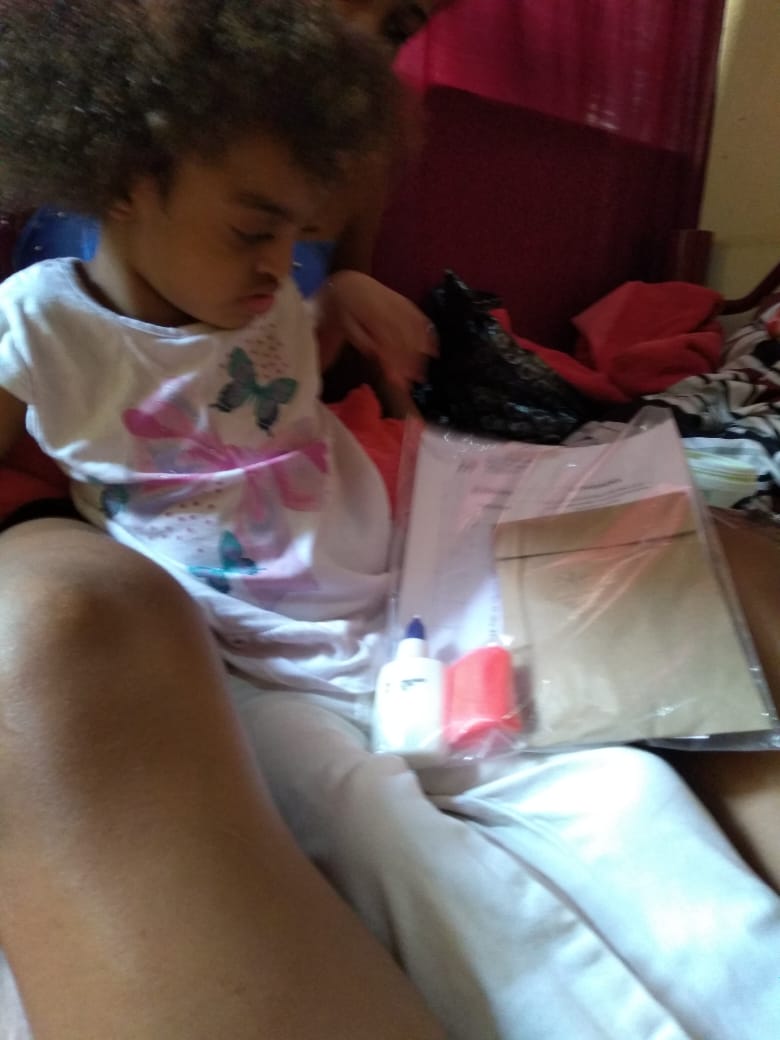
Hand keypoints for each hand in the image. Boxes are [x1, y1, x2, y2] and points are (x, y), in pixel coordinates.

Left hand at [319, 270, 436, 387]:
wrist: (351, 284)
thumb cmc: (346, 310)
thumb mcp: (347, 325)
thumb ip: (361, 340)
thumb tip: (376, 355)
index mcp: (372, 314)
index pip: (387, 341)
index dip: (394, 362)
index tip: (397, 380)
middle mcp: (390, 308)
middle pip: (405, 338)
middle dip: (410, 362)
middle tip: (411, 381)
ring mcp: (401, 304)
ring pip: (416, 330)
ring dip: (420, 353)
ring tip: (420, 374)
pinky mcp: (407, 303)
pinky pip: (421, 319)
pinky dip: (429, 335)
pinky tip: (433, 351)